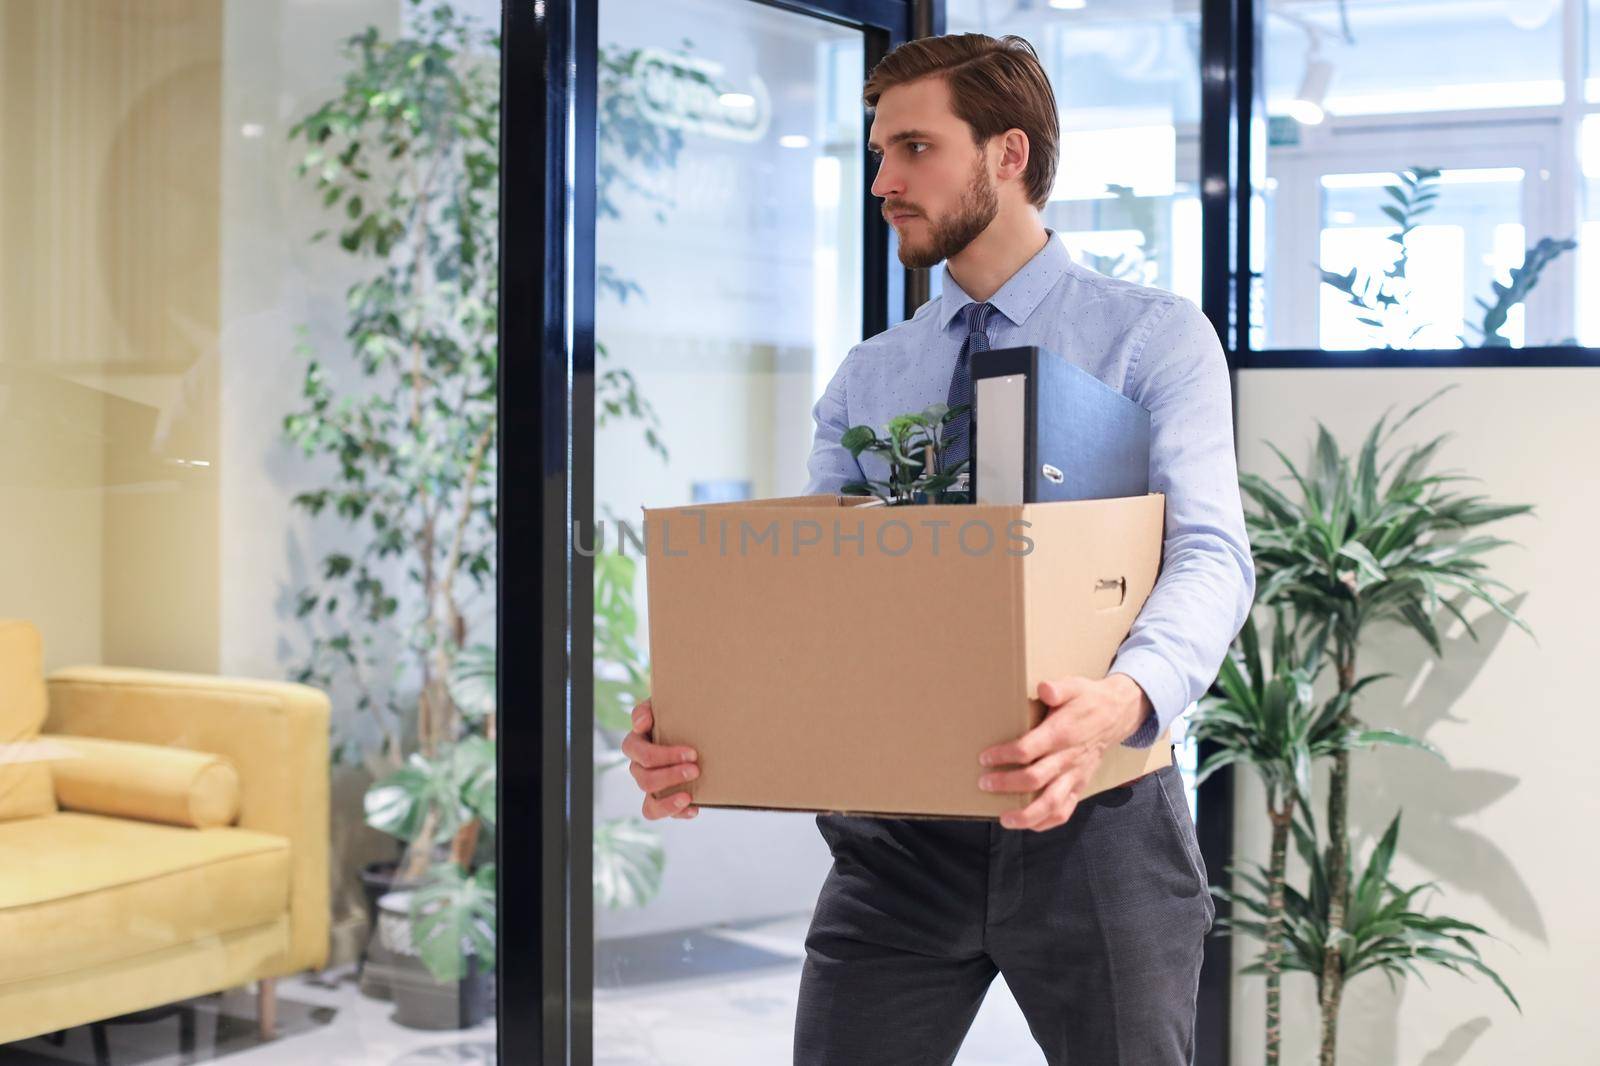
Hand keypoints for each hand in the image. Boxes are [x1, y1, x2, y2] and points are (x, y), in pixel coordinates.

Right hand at [621, 697, 701, 819]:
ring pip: (649, 802)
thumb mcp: (660, 706)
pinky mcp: (659, 799)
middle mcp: (638, 767)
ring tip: (687, 796)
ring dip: (668, 801)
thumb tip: (641, 723)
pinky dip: (675, 813)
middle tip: (696, 769)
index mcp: (635, 744)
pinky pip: (657, 812)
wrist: (688, 727)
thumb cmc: (672, 715)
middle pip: (646, 779)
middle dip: (671, 776)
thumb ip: (646, 710)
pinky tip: (694, 809)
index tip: (691, 753)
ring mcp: (649, 786)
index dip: (664, 756)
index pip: (642, 754)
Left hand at [976, 674, 1151, 830]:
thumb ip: (1058, 688)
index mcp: (1062, 733)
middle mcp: (1068, 758)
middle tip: (983, 783)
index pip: (1028, 750)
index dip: (1004, 755)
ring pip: (1051, 803)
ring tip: (1004, 819)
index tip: (984, 758)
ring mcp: (1075, 776)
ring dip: (1026, 815)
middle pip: (1035, 779)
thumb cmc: (1087, 700)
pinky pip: (1065, 811)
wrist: (1116, 715)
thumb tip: (1045, 689)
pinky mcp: (1080, 786)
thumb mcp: (1074, 685)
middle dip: (1006, 784)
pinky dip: (1046, 822)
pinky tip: (1028, 825)